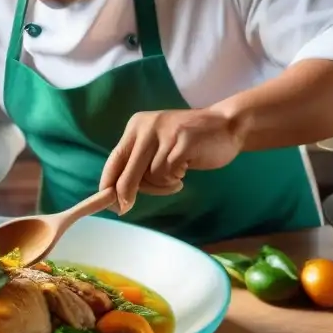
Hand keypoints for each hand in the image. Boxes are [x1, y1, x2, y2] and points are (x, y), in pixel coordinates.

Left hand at [99, 109, 243, 213]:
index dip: (107, 182)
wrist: (227, 124)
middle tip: (124, 208)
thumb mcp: (158, 144)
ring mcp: (164, 134)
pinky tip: (185, 171)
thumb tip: (118, 193)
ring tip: (176, 176)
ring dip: (161, 185)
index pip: (115, 158)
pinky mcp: (182, 143)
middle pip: (127, 172)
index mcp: (136, 126)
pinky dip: (174, 180)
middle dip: (125, 194)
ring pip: (149, 177)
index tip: (105, 201)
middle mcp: (146, 127)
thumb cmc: (189, 141)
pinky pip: (167, 174)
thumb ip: (140, 161)